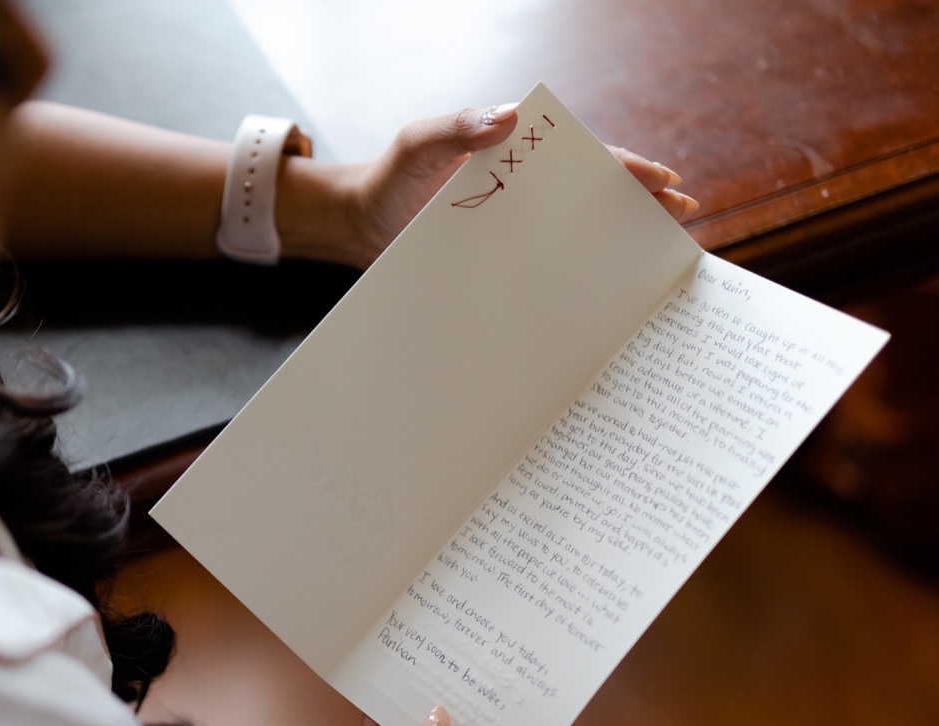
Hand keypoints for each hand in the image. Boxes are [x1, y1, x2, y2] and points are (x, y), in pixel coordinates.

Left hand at [281, 105, 696, 268]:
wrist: (360, 226)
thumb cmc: (389, 178)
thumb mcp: (417, 145)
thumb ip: (454, 128)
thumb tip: (507, 116)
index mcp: (516, 154)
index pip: (581, 155)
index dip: (624, 166)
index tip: (661, 180)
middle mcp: (524, 189)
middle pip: (592, 192)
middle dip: (640, 202)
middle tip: (683, 216)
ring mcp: (517, 226)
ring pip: (578, 229)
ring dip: (620, 239)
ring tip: (661, 254)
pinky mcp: (503, 260)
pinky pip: (547, 264)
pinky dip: (579, 274)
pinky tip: (605, 291)